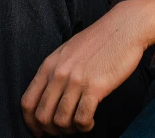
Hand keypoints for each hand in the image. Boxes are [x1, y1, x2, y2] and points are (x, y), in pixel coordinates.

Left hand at [21, 0, 147, 135]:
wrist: (127, 26)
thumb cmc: (101, 38)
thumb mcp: (69, 49)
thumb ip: (56, 70)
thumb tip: (49, 96)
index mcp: (50, 64)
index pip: (27, 103)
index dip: (31, 123)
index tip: (40, 131)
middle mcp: (59, 73)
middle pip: (42, 117)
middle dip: (51, 130)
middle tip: (64, 130)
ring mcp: (77, 80)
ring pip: (61, 121)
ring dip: (69, 130)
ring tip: (80, 125)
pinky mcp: (96, 87)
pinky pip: (82, 119)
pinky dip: (84, 126)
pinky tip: (91, 122)